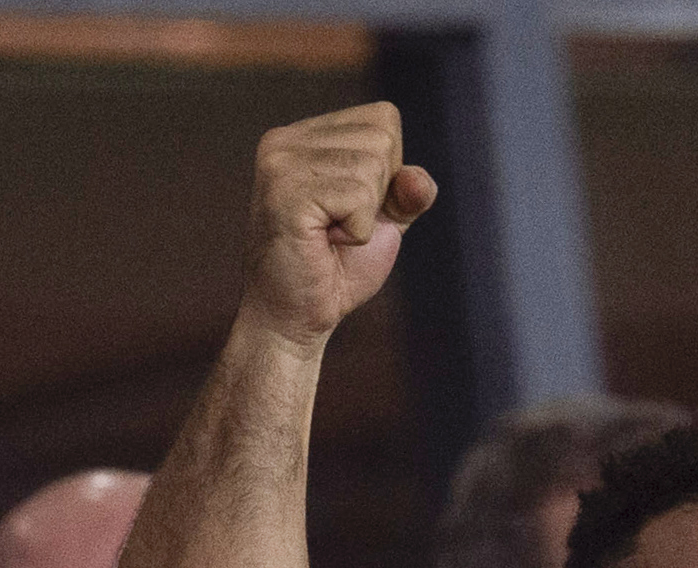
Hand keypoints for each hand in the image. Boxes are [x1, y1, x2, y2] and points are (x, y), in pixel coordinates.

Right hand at [242, 103, 437, 351]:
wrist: (297, 319)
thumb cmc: (337, 270)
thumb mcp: (384, 222)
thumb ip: (407, 191)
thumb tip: (418, 179)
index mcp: (304, 137)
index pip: (384, 118)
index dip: (389, 171)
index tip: (352, 208)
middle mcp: (285, 140)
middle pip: (382, 137)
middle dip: (378, 193)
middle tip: (339, 227)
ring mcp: (280, 163)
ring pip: (372, 166)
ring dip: (365, 216)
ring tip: (329, 236)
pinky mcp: (285, 193)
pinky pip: (358, 198)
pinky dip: (357, 232)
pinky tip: (324, 243)